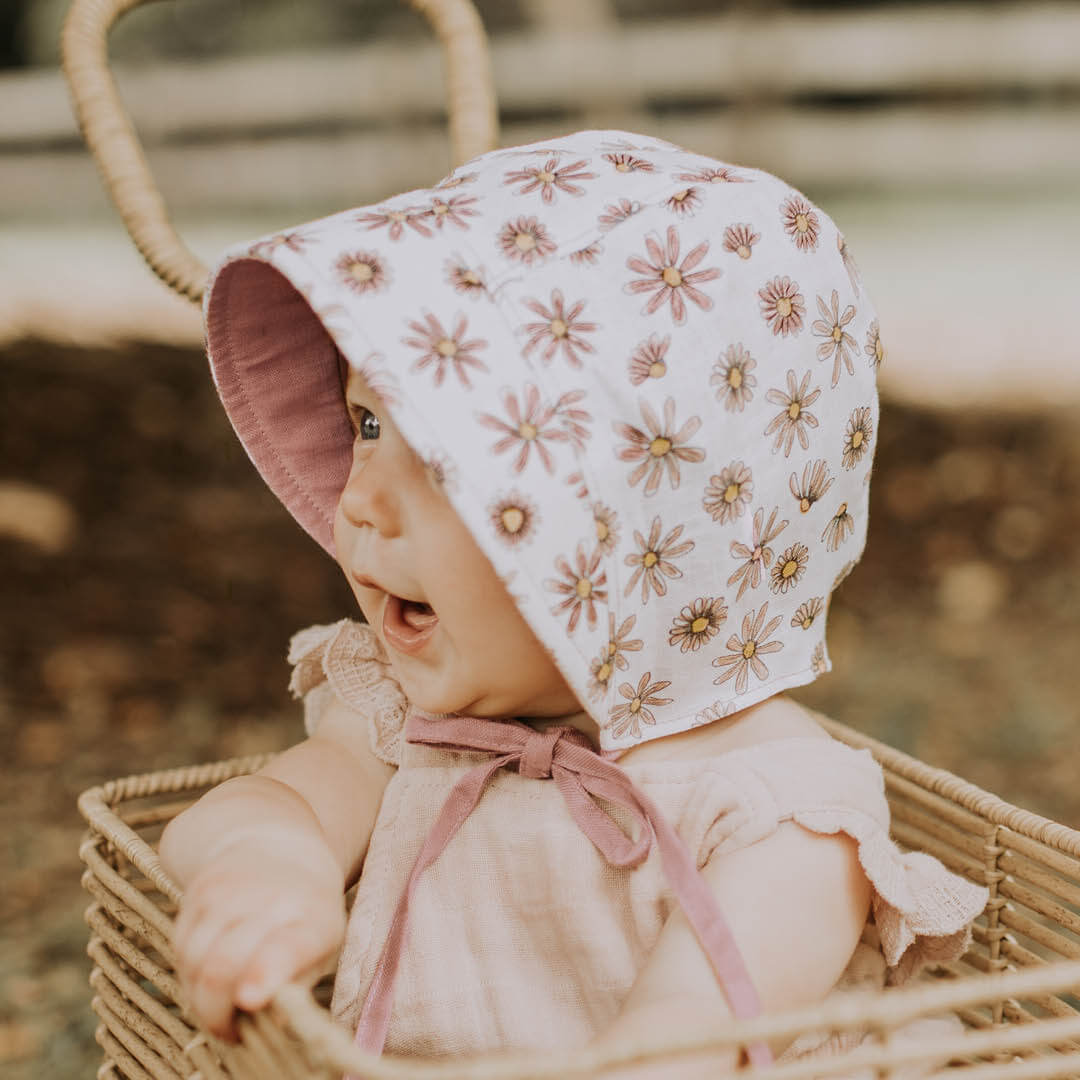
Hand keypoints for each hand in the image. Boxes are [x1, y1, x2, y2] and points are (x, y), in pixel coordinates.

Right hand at [171, 844, 345, 1039]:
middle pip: (222, 967)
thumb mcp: (321, 949)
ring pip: (193, 964)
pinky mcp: (198, 891)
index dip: (263, 974)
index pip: (284, 948)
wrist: (277, 850)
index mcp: (312, 918)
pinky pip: (180, 949)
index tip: (249, 998)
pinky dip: (190, 974)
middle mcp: (270, 899)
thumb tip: (269, 1024)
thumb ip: (295, 988)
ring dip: (201, 998)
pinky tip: (209, 975)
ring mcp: (230, 891)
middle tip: (232, 1030)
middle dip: (218, 1014)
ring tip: (222, 1004)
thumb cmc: (305, 915)